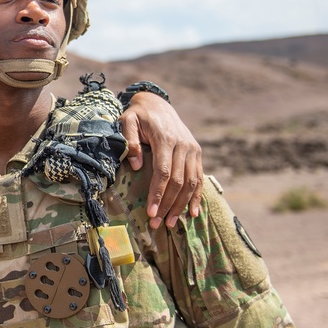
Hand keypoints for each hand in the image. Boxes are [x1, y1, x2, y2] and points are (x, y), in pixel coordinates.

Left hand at [120, 92, 202, 228]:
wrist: (158, 104)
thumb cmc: (139, 115)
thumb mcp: (128, 120)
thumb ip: (130, 140)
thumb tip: (136, 166)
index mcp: (166, 139)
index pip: (164, 172)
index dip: (158, 193)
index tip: (151, 212)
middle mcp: (184, 145)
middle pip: (178, 181)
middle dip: (168, 205)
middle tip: (157, 224)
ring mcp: (193, 150)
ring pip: (191, 183)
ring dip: (181, 205)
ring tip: (170, 223)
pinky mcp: (197, 153)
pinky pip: (199, 178)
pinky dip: (197, 197)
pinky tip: (192, 213)